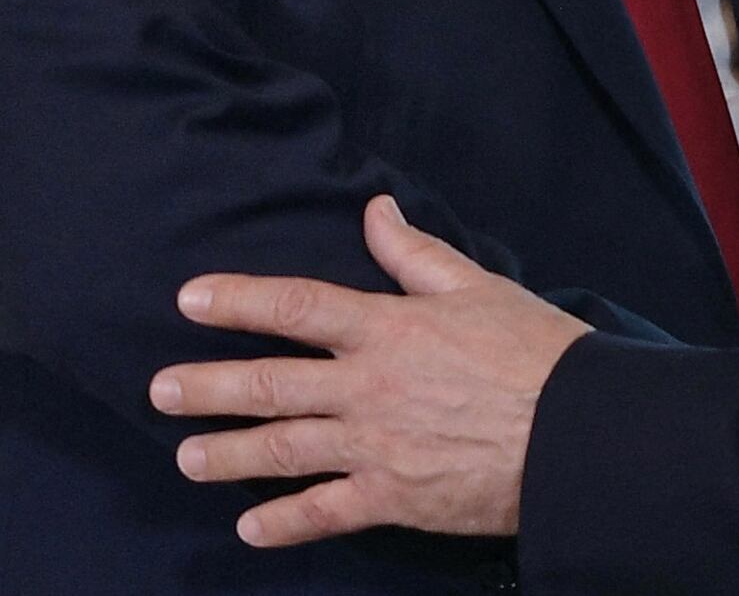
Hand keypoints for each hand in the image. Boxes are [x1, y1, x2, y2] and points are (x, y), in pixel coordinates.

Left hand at [150, 194, 591, 545]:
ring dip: (227, 455)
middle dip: (208, 387)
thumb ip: (415, 253)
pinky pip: (325, 513)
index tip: (190, 300)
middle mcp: (369, 387)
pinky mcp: (395, 497)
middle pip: (271, 385)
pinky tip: (249, 528)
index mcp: (389, 328)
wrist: (578, 431)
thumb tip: (374, 209)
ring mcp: (376, 447)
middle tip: (160, 390)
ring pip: (283, 450)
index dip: (238, 301)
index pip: (296, 307)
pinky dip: (283, 523)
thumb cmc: (536, 351)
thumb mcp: (477, 286)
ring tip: (186, 457)